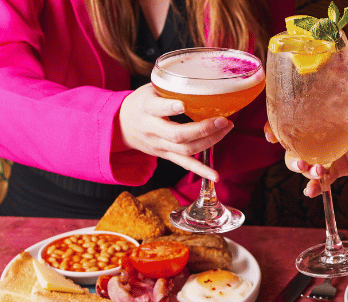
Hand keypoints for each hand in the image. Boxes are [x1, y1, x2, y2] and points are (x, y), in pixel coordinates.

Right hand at [118, 84, 233, 180]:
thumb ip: (169, 87)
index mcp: (145, 108)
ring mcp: (159, 145)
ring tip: (226, 129)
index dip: (169, 108)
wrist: (122, 125)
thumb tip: (200, 79)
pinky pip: (184, 164)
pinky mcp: (165, 155)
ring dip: (209, 141)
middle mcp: (152, 129)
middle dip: (202, 129)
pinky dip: (201, 171)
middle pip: (177, 135)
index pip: (156, 108)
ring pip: (185, 149)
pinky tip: (215, 176)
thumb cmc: (141, 103)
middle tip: (222, 120)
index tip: (182, 105)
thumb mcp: (150, 89)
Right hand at [266, 96, 347, 196]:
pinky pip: (322, 180)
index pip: (290, 120)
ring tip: (316, 172)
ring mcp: (324, 155)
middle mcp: (316, 137)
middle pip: (292, 148)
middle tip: (301, 162)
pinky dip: (316, 186)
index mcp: (318, 117)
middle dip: (291, 157)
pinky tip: (312, 191)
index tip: (270, 135)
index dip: (275, 127)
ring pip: (304, 165)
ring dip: (305, 171)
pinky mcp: (335, 169)